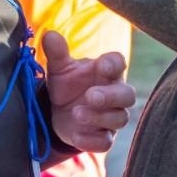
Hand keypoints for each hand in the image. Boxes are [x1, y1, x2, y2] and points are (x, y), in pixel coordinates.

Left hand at [43, 31, 133, 152]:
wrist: (58, 112)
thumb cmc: (67, 85)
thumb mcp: (59, 69)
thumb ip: (57, 53)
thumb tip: (49, 34)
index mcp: (106, 72)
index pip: (118, 63)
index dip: (113, 65)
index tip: (101, 66)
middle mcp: (115, 94)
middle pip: (127, 95)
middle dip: (110, 96)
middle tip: (90, 96)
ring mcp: (111, 117)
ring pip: (119, 119)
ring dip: (99, 117)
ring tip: (76, 113)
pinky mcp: (103, 137)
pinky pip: (105, 142)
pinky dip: (92, 140)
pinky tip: (76, 134)